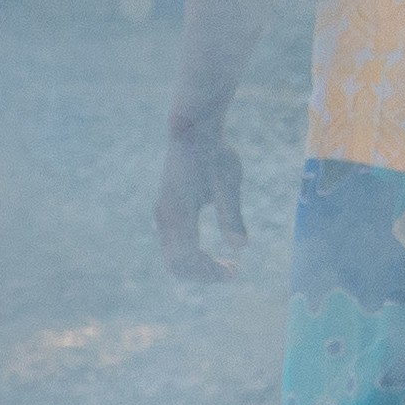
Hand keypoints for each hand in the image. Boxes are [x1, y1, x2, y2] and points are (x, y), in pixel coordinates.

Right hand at [154, 114, 245, 282]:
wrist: (192, 130)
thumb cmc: (213, 153)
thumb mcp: (228, 183)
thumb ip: (231, 216)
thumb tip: (240, 247)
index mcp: (178, 213)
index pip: (188, 259)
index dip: (210, 272)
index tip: (235, 273)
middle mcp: (165, 218)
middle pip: (176, 264)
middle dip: (203, 274)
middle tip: (231, 272)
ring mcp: (163, 215)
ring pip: (172, 257)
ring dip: (197, 266)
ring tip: (225, 265)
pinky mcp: (167, 211)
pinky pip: (173, 246)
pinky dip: (190, 256)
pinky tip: (209, 251)